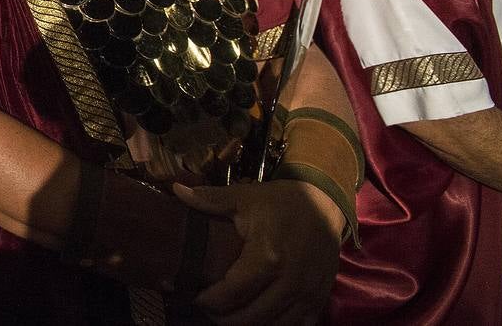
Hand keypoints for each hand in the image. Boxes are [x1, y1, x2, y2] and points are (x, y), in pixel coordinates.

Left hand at [174, 181, 342, 325]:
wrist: (324, 205)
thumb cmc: (280, 202)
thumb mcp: (244, 197)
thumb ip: (210, 199)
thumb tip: (176, 191)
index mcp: (267, 256)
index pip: (232, 292)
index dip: (210, 301)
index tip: (196, 296)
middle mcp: (290, 281)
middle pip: (251, 317)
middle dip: (224, 318)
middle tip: (209, 309)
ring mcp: (307, 293)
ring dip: (247, 325)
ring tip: (229, 315)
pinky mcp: (319, 300)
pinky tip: (258, 318)